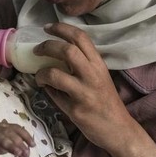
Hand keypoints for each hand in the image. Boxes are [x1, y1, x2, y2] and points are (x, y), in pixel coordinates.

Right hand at [0, 122, 34, 156]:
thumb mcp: (8, 141)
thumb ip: (19, 147)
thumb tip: (27, 154)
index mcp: (7, 127)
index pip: (17, 129)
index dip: (26, 136)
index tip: (33, 145)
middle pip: (9, 134)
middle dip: (19, 142)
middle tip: (26, 152)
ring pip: (0, 139)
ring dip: (10, 145)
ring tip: (18, 154)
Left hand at [35, 22, 155, 156]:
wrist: (118, 129)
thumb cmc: (107, 101)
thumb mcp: (99, 77)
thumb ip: (83, 65)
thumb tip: (56, 56)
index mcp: (99, 64)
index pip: (80, 37)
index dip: (61, 28)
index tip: (47, 27)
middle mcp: (93, 75)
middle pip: (66, 50)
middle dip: (47, 46)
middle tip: (37, 50)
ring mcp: (84, 93)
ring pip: (55, 74)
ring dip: (41, 73)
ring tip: (39, 76)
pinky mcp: (76, 110)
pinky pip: (54, 96)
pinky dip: (47, 91)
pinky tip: (47, 91)